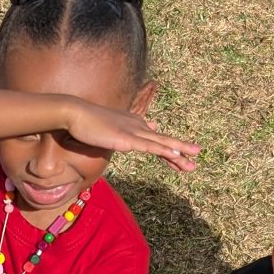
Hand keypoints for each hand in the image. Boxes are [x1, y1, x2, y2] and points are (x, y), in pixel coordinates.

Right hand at [66, 103, 199, 171]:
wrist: (76, 113)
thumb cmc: (87, 123)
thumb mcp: (107, 129)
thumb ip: (120, 132)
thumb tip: (127, 131)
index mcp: (133, 124)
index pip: (154, 139)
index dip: (168, 149)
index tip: (180, 156)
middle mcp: (138, 126)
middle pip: (162, 141)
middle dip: (180, 149)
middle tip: (197, 155)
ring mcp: (134, 132)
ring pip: (161, 144)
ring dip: (178, 152)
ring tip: (194, 159)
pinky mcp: (127, 139)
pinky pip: (150, 147)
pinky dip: (164, 150)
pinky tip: (176, 155)